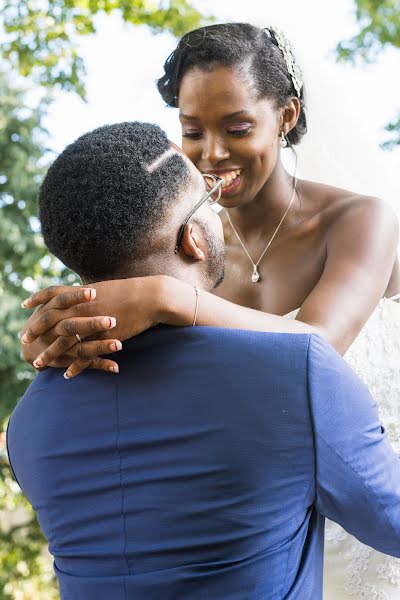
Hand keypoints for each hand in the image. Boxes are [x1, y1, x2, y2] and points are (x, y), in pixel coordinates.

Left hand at [20, 276, 164, 376]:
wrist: (151, 297)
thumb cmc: (131, 291)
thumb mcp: (105, 288)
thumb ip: (89, 293)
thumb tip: (80, 294)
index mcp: (82, 294)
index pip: (52, 296)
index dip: (37, 301)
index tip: (25, 307)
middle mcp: (83, 308)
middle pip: (51, 320)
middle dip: (36, 330)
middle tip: (24, 339)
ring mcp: (93, 324)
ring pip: (64, 341)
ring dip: (50, 354)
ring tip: (39, 364)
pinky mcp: (104, 338)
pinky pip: (86, 355)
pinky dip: (76, 366)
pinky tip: (67, 375)